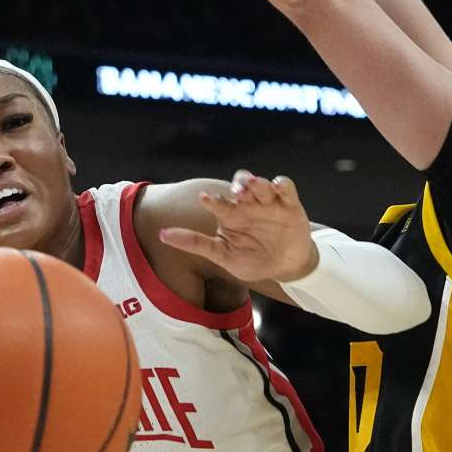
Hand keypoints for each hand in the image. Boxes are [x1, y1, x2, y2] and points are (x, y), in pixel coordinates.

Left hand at [159, 170, 317, 282]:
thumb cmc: (252, 261)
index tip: (205, 199)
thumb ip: (196, 244)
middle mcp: (248, 205)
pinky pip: (286, 188)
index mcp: (231, 216)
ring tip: (253, 185)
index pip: (219, 203)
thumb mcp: (223, 257)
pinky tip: (277, 185)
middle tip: (237, 191)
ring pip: (261, 185)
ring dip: (257, 182)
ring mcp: (269, 204)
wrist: (285, 269)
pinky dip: (282, 184)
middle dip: (238, 184)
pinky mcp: (290, 205)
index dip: (212, 200)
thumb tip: (161, 235)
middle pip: (241, 184)